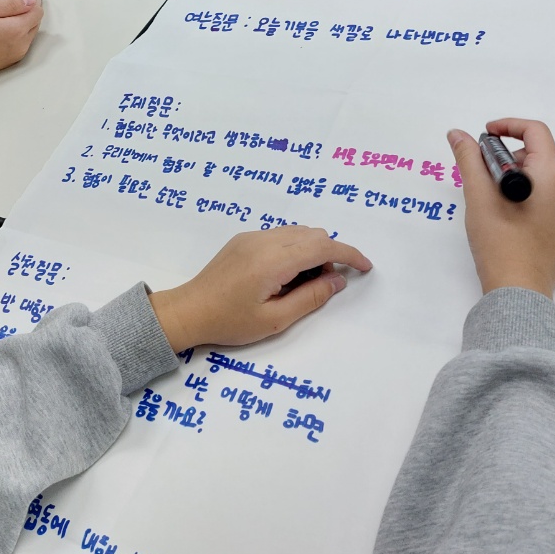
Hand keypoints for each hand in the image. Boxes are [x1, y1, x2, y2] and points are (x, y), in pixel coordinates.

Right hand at [0, 0, 42, 82]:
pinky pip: (22, 43)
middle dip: (24, 14)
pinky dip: (15, 36)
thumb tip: (31, 0)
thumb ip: (11, 5)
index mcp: (16, 30)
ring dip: (20, 25)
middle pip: (35, 22)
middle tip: (3, 13)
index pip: (37, 11)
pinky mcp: (12, 60)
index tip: (11, 3)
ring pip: (30, 33)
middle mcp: (21, 45)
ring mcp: (17, 54)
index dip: (26, 3)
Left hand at [149, 227, 371, 351]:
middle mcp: (264, 240)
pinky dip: (295, 248)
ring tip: (303, 284)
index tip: (365, 267)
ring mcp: (252, 237)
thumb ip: (311, 298)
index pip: (322, 246)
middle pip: (313, 234)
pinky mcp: (244, 239)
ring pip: (297, 232)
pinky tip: (285, 275)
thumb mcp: (275, 319)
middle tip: (324, 285)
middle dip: (330, 254)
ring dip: (312, 250)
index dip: (349, 254)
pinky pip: (281, 235)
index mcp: (273, 260)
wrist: (189, 311)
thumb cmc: (230, 321)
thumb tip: (338, 280)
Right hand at [449, 119, 554, 298]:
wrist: (519, 293)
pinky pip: (550, 198)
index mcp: (552, 175)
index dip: (508, 126)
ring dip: (516, 176)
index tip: (484, 135)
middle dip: (507, 157)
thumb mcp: (479, 196)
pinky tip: (508, 216)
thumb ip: (468, 159)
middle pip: (539, 155)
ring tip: (492, 199)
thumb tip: (457, 133)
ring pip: (543, 177)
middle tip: (481, 175)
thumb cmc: (499, 241)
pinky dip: (528, 195)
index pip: (536, 132)